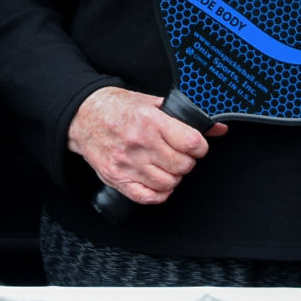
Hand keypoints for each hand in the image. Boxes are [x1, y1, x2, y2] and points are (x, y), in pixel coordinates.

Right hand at [68, 86, 223, 206]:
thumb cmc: (117, 108)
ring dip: (173, 176)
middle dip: (186, 161)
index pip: (192, 143)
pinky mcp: (118, 179)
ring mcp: (127, 164)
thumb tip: (218, 127)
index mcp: (150, 121)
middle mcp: (139, 143)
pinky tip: (157, 180)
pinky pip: (149, 197)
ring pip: (169, 183)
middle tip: (179, 154)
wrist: (83, 116)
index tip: (196, 145)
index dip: (200, 146)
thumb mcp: (153, 102)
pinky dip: (159, 193)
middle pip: (183, 166)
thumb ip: (185, 116)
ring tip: (166, 165)